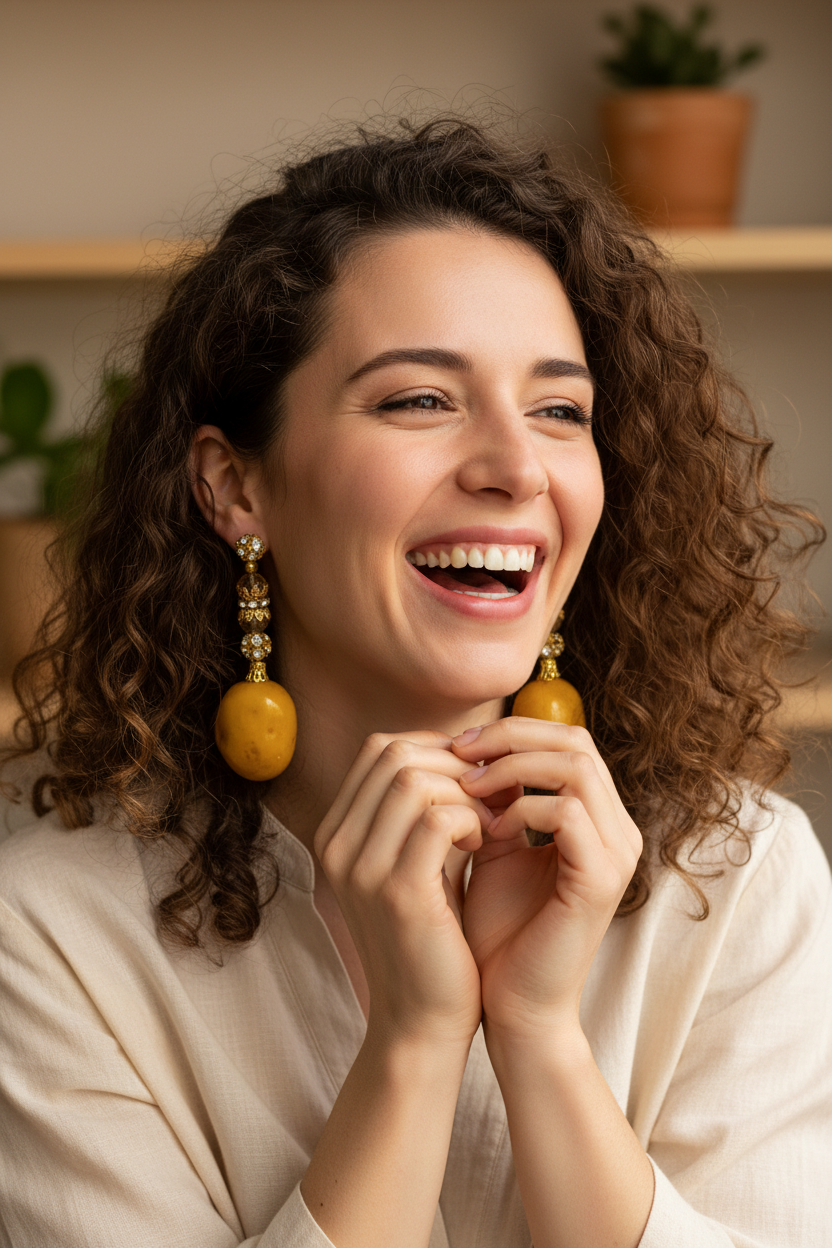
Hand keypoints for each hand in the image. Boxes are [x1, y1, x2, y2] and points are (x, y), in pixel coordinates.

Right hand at [314, 731, 491, 1048]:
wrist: (424, 1022)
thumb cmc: (433, 938)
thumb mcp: (420, 862)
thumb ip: (429, 809)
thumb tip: (472, 750)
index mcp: (337, 834)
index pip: (379, 749)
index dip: (435, 747)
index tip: (475, 774)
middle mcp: (337, 845)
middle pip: (393, 753)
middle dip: (454, 762)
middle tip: (491, 794)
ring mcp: (361, 868)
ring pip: (415, 778)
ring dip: (466, 790)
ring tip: (491, 822)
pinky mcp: (397, 893)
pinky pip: (438, 819)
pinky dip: (471, 819)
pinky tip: (487, 843)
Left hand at [452, 718, 641, 1039]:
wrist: (513, 1006)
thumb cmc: (501, 932)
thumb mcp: (494, 848)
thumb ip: (495, 800)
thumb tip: (471, 747)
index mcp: (597, 819)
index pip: (568, 739)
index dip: (513, 731)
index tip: (458, 745)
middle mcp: (618, 830)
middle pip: (576, 741)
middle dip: (511, 737)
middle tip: (459, 752)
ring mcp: (617, 854)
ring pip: (575, 767)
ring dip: (512, 769)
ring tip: (469, 790)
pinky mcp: (602, 880)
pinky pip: (568, 813)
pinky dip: (521, 809)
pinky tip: (487, 832)